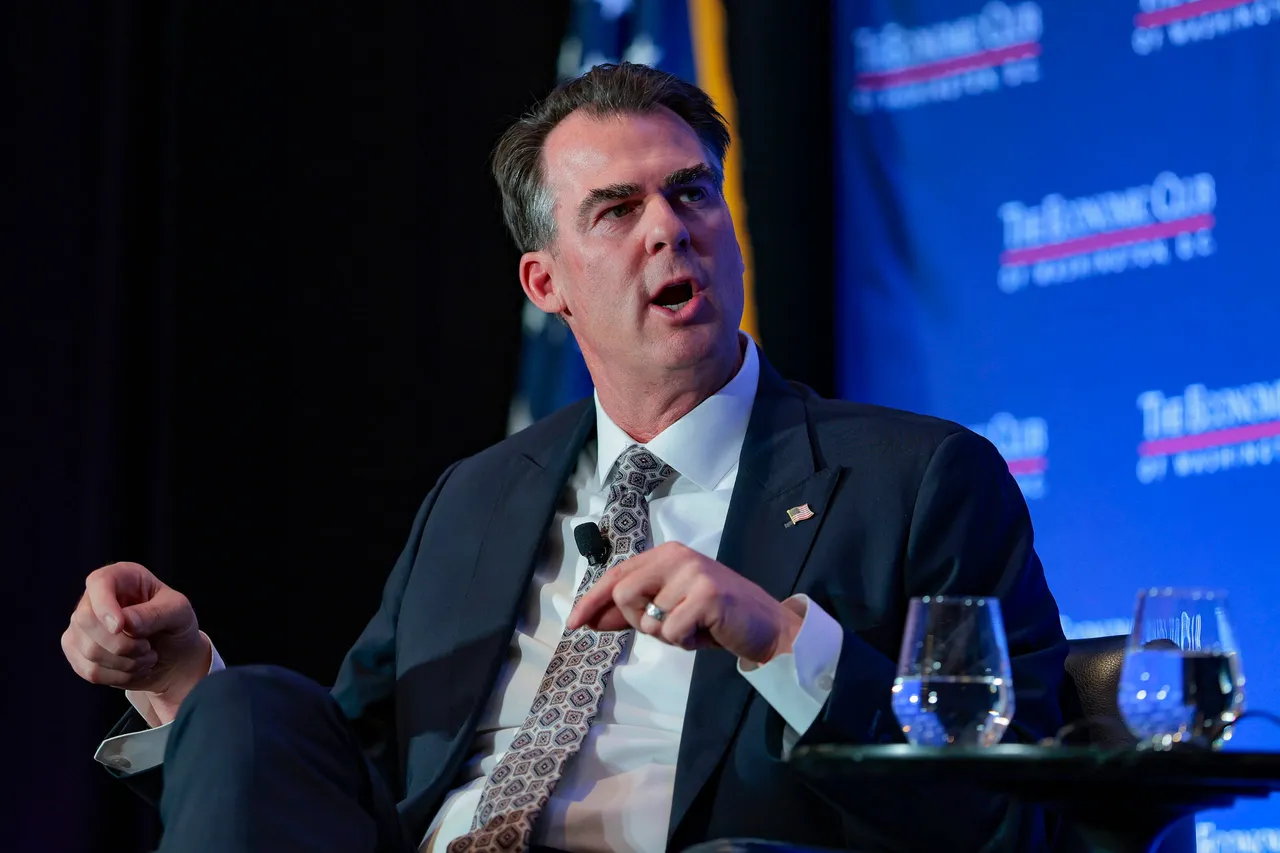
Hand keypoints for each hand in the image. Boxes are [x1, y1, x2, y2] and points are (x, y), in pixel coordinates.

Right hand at [62, 562, 209, 721]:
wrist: (173, 655)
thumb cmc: (176, 625)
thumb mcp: (178, 612)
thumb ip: (155, 613)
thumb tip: (125, 623)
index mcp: (121, 576)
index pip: (98, 583)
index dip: (104, 606)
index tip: (120, 627)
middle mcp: (94, 598)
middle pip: (85, 620)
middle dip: (122, 643)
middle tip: (148, 648)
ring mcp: (80, 626)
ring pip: (89, 650)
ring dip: (126, 663)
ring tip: (148, 658)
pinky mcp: (77, 651)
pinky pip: (88, 670)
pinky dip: (117, 676)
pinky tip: (135, 669)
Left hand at [566, 542, 802, 663]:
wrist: (764, 626)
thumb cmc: (713, 618)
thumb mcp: (667, 611)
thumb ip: (631, 612)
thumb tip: (591, 619)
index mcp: (665, 555)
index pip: (617, 575)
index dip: (592, 600)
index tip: (575, 623)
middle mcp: (677, 557)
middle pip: (625, 594)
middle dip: (637, 621)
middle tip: (668, 626)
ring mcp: (694, 574)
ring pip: (648, 617)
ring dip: (665, 635)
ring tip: (692, 629)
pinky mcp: (708, 596)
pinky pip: (671, 630)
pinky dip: (683, 642)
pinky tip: (704, 634)